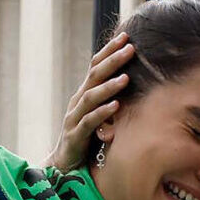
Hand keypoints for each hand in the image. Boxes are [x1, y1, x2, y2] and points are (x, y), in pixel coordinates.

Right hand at [43, 32, 133, 169]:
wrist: (64, 164)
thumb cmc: (87, 136)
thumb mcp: (99, 112)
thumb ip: (110, 97)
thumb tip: (134, 79)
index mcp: (84, 93)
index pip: (96, 66)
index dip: (109, 50)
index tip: (126, 36)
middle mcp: (78, 101)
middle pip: (94, 75)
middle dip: (112, 61)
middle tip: (130, 48)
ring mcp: (74, 117)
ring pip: (91, 97)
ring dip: (109, 86)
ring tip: (126, 78)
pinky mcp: (75, 135)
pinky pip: (89, 122)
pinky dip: (102, 113)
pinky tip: (116, 106)